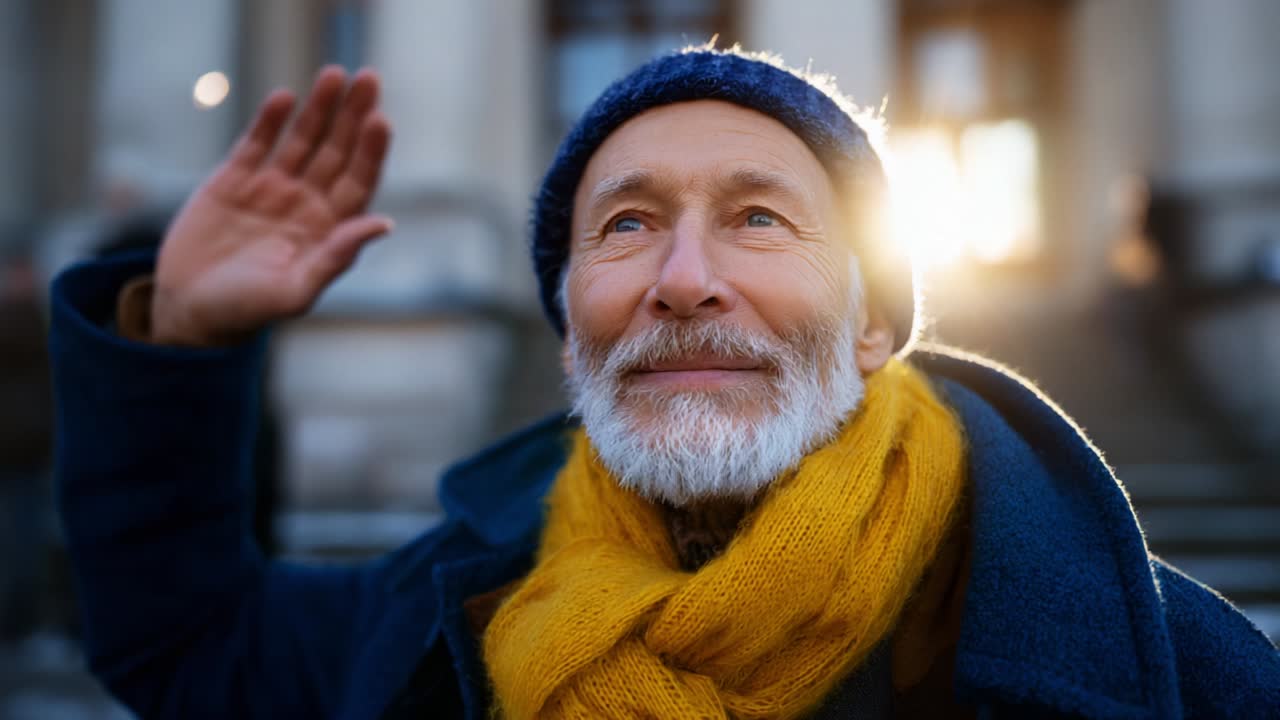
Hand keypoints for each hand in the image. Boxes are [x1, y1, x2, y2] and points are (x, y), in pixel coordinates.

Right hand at [151, 66, 392, 346]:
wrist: (189, 311)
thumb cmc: (247, 311)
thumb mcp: (295, 292)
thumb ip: (337, 257)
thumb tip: (384, 224)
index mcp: (328, 229)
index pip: (358, 181)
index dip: (370, 151)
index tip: (381, 120)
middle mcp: (306, 203)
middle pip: (336, 151)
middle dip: (352, 116)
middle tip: (368, 78)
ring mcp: (271, 188)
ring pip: (302, 140)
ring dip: (318, 108)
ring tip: (333, 74)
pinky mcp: (233, 179)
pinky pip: (257, 143)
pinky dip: (270, 121)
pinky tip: (285, 98)